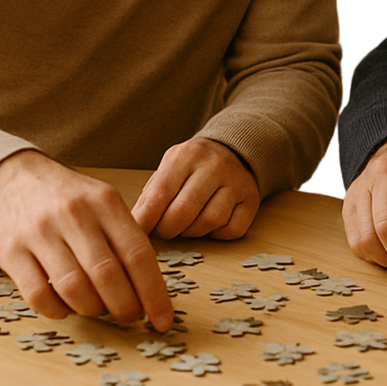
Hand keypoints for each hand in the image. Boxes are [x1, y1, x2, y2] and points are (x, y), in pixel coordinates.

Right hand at [0, 149, 173, 328]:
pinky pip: (39, 295)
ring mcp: (39, 233)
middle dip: (124, 307)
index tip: (163, 320)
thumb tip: (149, 287)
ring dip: (92, 309)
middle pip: (107, 276)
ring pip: (74, 289)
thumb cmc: (66, 196)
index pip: (138, 255)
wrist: (11, 176)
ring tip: (98, 308)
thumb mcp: (102, 200)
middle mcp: (74, 215)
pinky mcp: (11, 251)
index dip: (154, 294)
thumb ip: (125, 236)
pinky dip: (58, 310)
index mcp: (104, 202)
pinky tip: (66, 306)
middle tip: (129, 315)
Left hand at [131, 137, 259, 240]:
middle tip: (162, 231)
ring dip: (192, 232)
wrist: (234, 151)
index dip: (145, 220)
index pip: (160, 194)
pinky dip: (217, 235)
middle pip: (184, 212)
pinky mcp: (251, 200)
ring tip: (186, 225)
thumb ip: (151, 195)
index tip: (136, 234)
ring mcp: (236, 183)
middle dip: (167, 230)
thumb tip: (134, 226)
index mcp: (186, 156)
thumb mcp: (168, 169)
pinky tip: (210, 225)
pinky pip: (232, 230)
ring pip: (209, 222)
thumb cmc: (192, 167)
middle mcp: (214, 166)